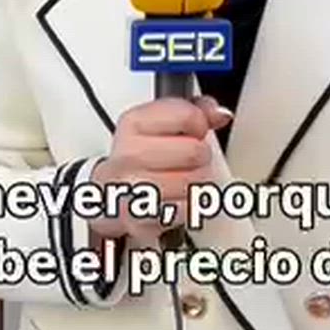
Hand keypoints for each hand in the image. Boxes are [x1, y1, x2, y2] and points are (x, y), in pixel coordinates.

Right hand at [90, 95, 230, 243]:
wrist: (111, 192)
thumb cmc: (140, 156)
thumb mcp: (161, 122)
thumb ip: (195, 109)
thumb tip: (218, 114)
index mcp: (134, 123)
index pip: (188, 116)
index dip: (200, 124)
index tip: (193, 130)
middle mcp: (129, 154)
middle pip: (194, 152)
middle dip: (200, 156)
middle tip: (188, 159)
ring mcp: (133, 188)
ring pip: (194, 183)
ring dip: (196, 183)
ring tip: (182, 179)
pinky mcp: (141, 219)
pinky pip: (187, 210)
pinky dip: (188, 207)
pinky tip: (175, 198)